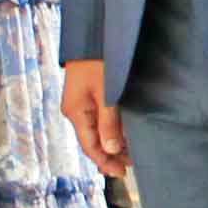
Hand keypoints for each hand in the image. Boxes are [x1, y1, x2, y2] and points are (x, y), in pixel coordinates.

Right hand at [60, 58, 124, 177]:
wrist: (93, 35)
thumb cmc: (98, 60)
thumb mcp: (106, 92)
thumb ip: (108, 121)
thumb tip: (110, 150)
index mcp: (75, 112)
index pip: (90, 146)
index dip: (105, 161)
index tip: (122, 172)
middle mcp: (76, 110)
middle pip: (93, 140)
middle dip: (111, 154)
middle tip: (132, 165)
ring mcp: (81, 102)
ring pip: (97, 130)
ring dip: (113, 142)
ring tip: (131, 153)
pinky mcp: (89, 94)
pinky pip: (100, 119)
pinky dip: (112, 129)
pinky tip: (124, 134)